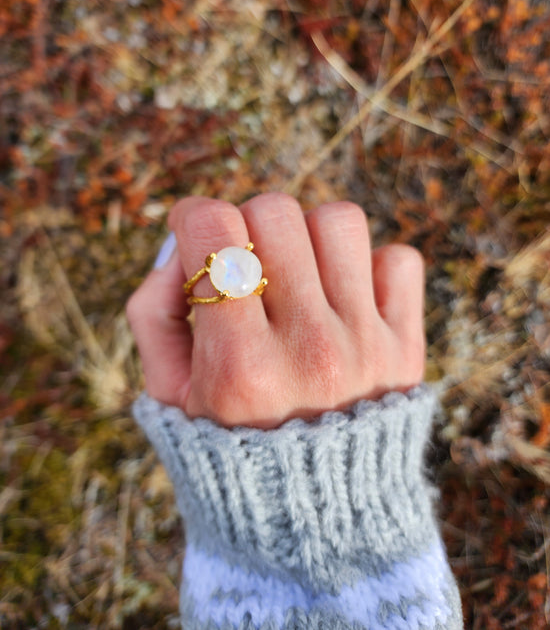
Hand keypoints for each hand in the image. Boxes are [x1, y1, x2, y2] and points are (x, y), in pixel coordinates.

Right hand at [126, 193, 424, 427]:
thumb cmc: (232, 446)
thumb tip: (180, 250)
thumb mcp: (169, 397)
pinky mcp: (406, 345)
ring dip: (309, 236)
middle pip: (275, 212)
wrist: (319, 517)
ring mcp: (365, 345)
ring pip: (339, 220)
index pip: (214, 230)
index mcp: (239, 365)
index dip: (194, 217)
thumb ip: (154, 315)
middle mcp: (307, 349)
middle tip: (248, 264)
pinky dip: (371, 266)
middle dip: (248, 223)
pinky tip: (346, 299)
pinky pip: (400, 259)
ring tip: (299, 276)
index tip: (197, 237)